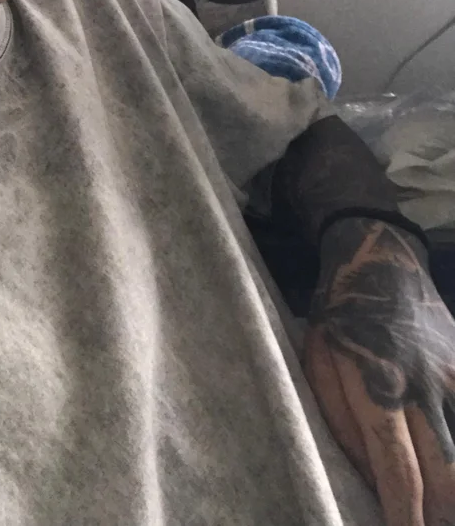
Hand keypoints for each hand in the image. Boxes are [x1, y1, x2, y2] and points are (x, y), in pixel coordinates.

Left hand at [303, 218, 454, 524]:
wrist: (377, 257)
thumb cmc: (338, 315)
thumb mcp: (317, 363)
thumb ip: (341, 423)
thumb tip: (370, 477)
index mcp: (375, 387)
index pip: (398, 468)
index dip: (404, 514)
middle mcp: (421, 385)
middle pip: (446, 472)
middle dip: (441, 514)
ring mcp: (451, 374)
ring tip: (444, 508)